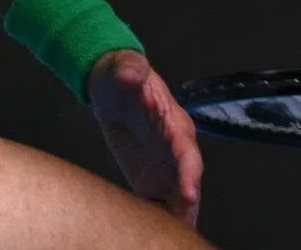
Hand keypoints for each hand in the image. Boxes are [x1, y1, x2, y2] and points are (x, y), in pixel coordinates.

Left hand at [87, 48, 203, 225]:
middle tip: (184, 227)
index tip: (188, 192)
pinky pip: (163, 205)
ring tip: (173, 239)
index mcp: (173, 120)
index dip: (188, 171)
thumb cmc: (120, 75)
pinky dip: (162, 221)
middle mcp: (176, 146)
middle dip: (188, 203)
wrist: (112, 88)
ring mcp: (167, 165)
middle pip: (188, 179)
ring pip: (180, 197)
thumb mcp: (122, 67)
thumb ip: (130, 68)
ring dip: (179, 217)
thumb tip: (132, 70)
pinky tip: (152, 235)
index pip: (185, 148)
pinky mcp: (153, 179)